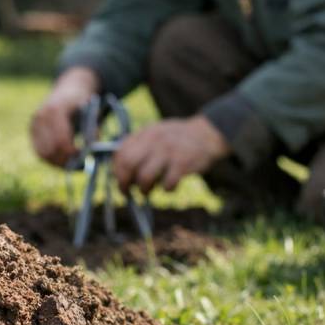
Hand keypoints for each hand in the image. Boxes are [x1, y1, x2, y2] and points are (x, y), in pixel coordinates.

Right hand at [29, 67, 99, 166]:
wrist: (68, 90)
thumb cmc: (81, 100)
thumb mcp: (91, 110)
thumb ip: (92, 127)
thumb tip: (92, 147)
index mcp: (55, 109)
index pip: (61, 140)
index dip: (72, 152)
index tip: (84, 155)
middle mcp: (41, 117)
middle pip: (51, 149)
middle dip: (66, 160)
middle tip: (80, 163)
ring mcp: (34, 124)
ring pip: (44, 154)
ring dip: (59, 162)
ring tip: (73, 163)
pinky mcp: (32, 131)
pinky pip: (40, 152)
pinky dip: (52, 159)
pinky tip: (64, 159)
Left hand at [113, 116, 230, 193]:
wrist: (207, 134)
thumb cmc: (178, 138)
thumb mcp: (155, 132)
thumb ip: (138, 145)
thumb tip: (119, 167)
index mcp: (145, 133)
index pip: (120, 152)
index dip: (116, 171)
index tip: (120, 181)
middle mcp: (154, 141)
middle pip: (128, 164)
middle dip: (123, 183)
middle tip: (127, 192)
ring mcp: (168, 152)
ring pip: (144, 177)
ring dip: (143, 189)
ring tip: (147, 191)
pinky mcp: (182, 164)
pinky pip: (167, 184)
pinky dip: (166, 190)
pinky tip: (169, 186)